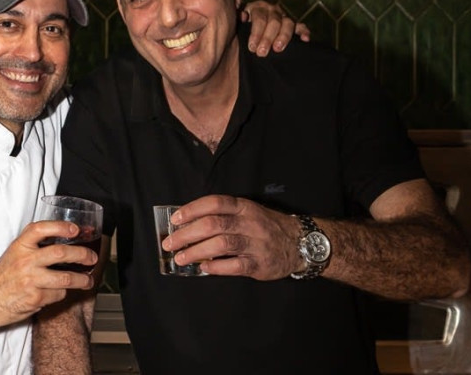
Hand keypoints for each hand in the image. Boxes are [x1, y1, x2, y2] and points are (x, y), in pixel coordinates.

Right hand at [0, 221, 96, 326]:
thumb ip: (32, 245)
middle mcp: (24, 261)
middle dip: (82, 255)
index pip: (40, 229)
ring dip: (81, 280)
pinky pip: (58, 294)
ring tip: (88, 281)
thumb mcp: (13, 254)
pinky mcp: (34, 298)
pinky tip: (60, 292)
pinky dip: (62, 293)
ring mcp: (30, 280)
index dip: (60, 227)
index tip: (75, 229)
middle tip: (91, 258)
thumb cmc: (2, 277)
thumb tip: (62, 239)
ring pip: (65, 278)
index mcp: (19, 246)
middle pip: (60, 253)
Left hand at [162, 195, 301, 279]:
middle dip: (187, 234)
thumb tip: (188, 224)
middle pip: (213, 224)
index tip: (175, 220)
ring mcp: (256, 243)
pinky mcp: (260, 264)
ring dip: (196, 251)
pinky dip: (216, 267)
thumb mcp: (248, 213)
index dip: (192, 210)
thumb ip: (223, 216)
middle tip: (169, 243)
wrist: (301, 243)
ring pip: (221, 244)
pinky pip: (234, 266)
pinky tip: (203, 268)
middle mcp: (249, 222)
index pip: (214, 203)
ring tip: (180, 258)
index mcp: (244, 207)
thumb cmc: (266, 227)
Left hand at [241, 0, 310, 56]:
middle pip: (274, 22)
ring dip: (284, 36)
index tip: (252, 48)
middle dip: (267, 38)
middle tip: (262, 53)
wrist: (248, 35)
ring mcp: (283, 16)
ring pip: (288, 23)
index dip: (256, 33)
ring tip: (278, 48)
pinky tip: (305, 39)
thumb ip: (238, 19)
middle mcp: (272, 10)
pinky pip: (300, 26)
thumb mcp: (236, 24)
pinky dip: (304, 32)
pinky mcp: (293, 25)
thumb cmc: (241, 31)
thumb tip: (244, 16)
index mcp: (257, 8)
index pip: (259, 18)